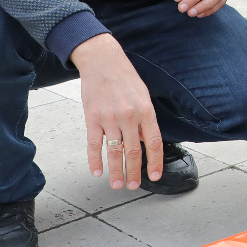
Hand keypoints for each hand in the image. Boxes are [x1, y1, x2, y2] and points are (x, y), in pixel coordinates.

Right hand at [72, 34, 162, 189]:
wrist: (102, 60)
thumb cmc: (125, 77)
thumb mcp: (143, 95)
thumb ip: (145, 119)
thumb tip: (144, 142)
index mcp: (146, 111)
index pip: (153, 143)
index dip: (154, 162)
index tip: (154, 176)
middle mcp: (129, 116)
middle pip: (133, 152)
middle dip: (134, 172)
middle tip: (133, 186)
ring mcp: (110, 118)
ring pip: (114, 151)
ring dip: (116, 171)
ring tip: (117, 184)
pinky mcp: (92, 117)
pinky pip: (94, 144)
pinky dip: (95, 160)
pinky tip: (97, 171)